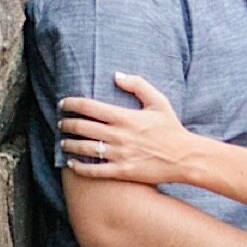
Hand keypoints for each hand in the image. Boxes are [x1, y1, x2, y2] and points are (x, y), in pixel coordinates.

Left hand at [60, 74, 193, 184]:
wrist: (185, 158)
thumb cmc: (171, 129)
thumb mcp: (159, 101)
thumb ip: (137, 85)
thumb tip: (116, 75)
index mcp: (124, 116)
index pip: (88, 107)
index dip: (71, 104)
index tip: (63, 104)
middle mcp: (118, 135)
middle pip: (82, 127)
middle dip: (66, 124)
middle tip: (61, 123)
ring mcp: (118, 154)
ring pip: (84, 148)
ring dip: (69, 144)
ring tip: (63, 142)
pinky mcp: (121, 171)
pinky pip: (94, 170)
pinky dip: (79, 167)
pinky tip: (72, 164)